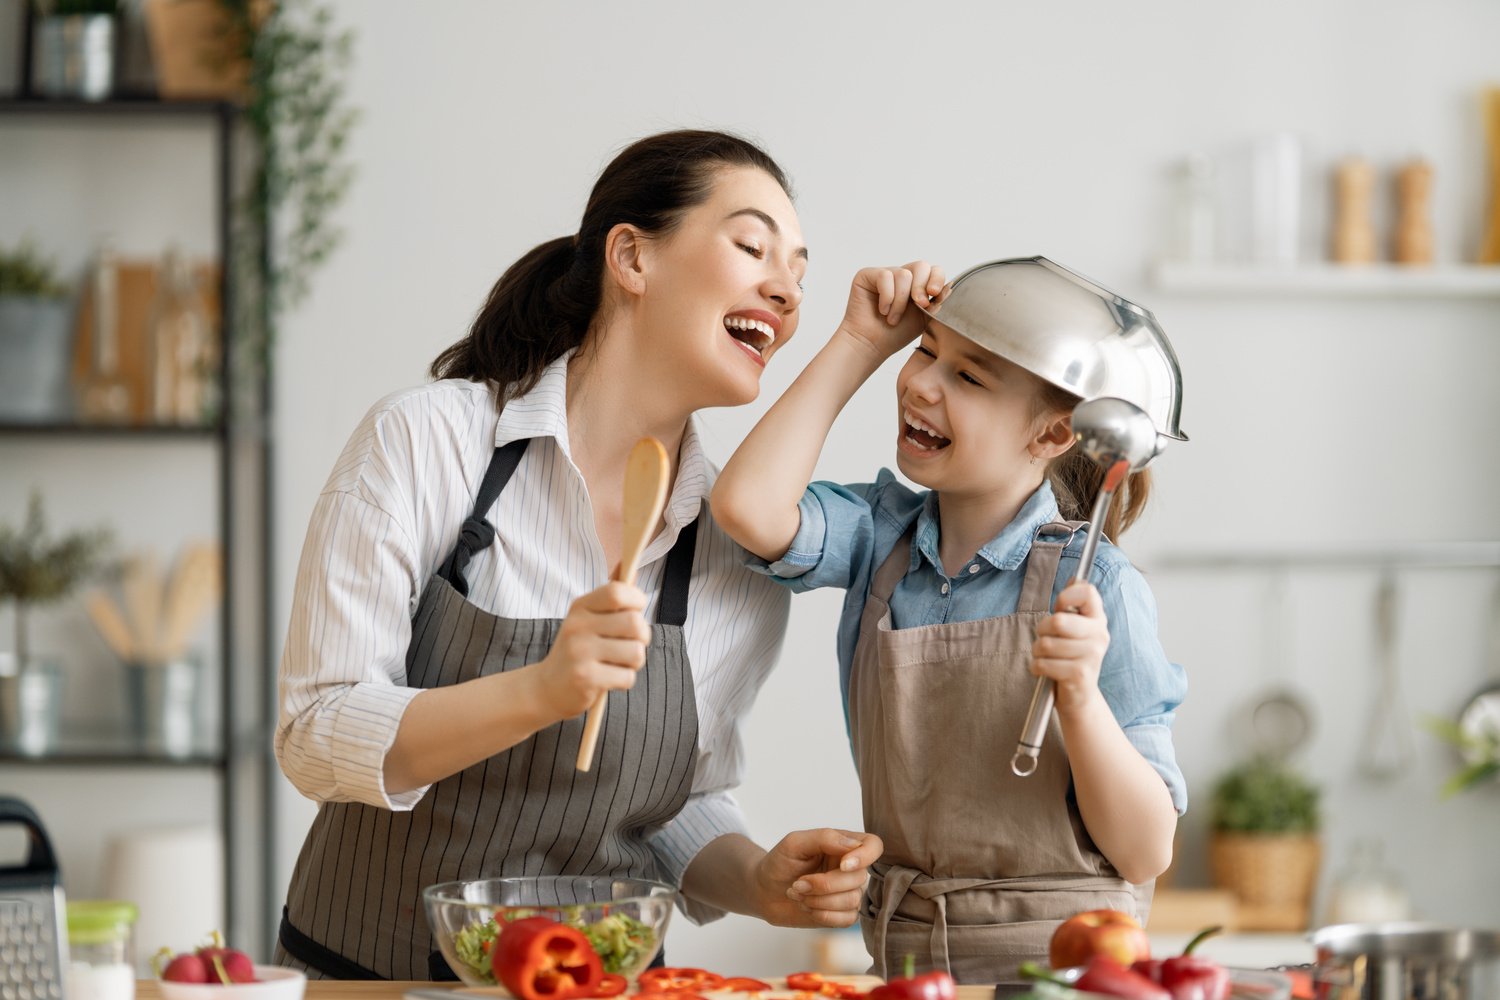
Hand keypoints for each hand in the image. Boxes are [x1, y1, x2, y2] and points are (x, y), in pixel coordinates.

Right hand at [531, 580, 650, 719]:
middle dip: (643, 637)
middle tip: (631, 644)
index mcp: (581, 607)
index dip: (637, 600)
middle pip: (634, 623)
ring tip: (619, 663)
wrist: (547, 688)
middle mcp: (578, 626)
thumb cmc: (578, 649)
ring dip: (635, 662)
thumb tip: (627, 564)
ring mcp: (579, 652)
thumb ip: (610, 596)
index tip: (637, 610)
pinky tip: (609, 678)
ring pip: (636, 652)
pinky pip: (627, 677)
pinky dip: (625, 680)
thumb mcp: (587, 618)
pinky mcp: (585, 678)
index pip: (617, 592)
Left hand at [756, 828, 882, 927]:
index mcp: (844, 845)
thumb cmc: (779, 863)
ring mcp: (848, 892)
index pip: (873, 845)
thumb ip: (824, 837)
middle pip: (859, 879)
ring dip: (819, 901)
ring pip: (852, 901)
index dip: (864, 857)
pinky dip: (823, 915)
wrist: (763, 891)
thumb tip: (854, 845)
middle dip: (824, 885)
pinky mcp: (842, 913)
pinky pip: (847, 919)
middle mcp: (851, 868)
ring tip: (798, 893)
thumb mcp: (795, 843)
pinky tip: (807, 907)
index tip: (842, 865)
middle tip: (798, 884)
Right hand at [836, 262, 948, 360]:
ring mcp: (885, 274)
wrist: (872, 345)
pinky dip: (887, 297)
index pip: (933, 270)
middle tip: (918, 306)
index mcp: (917, 285)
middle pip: (921, 266)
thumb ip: (937, 302)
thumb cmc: (896, 334)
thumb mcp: (924, 318)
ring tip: (893, 318)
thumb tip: (950, 286)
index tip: (934, 295)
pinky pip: (885, 276)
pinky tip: (882, 311)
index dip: (937, 279)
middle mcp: (902, 276)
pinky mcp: (867, 275)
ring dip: (900, 302)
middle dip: (921, 288)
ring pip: (904, 275)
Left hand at [1030, 581, 1109, 713]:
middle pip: (1058, 621)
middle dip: (1042, 629)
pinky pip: (1043, 664)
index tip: (1060, 607)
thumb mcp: (1074, 629)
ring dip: (1037, 652)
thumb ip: (1072, 606)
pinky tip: (1046, 671)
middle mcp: (1100, 636)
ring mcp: (1092, 656)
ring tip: (1046, 657)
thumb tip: (1074, 579)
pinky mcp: (1079, 675)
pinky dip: (1037, 667)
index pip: (1087, 592)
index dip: (1067, 596)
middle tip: (1046, 637)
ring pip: (1046, 644)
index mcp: (1098, 619)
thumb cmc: (1070, 658)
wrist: (1079, 697)